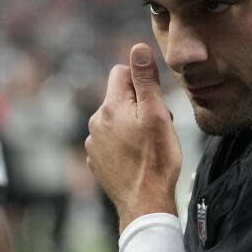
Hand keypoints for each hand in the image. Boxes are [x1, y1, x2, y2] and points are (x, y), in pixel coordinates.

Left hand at [86, 43, 181, 232]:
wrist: (145, 203)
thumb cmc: (156, 159)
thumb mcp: (156, 114)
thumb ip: (145, 80)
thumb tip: (138, 48)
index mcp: (110, 106)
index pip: (121, 72)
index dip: (142, 82)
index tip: (155, 102)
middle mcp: (96, 121)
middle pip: (120, 97)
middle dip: (138, 105)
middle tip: (157, 126)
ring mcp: (94, 143)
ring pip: (116, 120)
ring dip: (131, 125)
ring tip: (149, 145)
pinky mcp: (96, 161)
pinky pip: (111, 141)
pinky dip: (124, 144)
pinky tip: (138, 158)